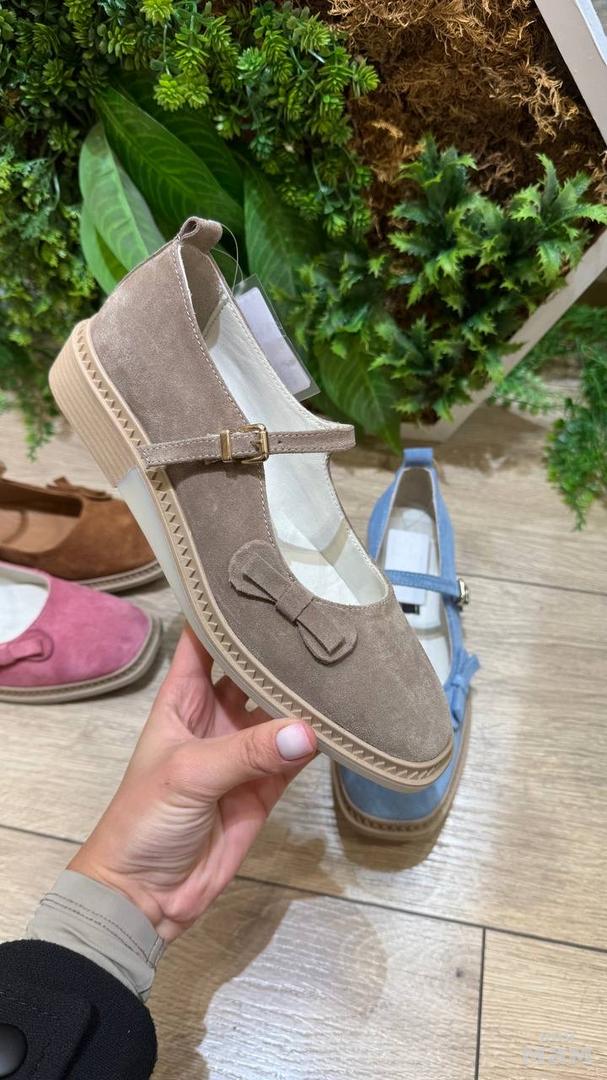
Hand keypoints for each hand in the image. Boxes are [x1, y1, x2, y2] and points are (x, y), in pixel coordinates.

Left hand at [69, 625, 315, 941]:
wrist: (147, 895)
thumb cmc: (145, 820)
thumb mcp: (189, 775)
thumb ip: (248, 751)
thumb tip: (307, 731)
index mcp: (181, 700)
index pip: (201, 642)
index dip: (223, 612)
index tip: (257, 579)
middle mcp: (214, 716)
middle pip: (248, 671)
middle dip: (276, 648)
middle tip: (318, 614)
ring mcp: (242, 751)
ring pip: (278, 710)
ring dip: (302, 691)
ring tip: (339, 658)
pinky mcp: (266, 786)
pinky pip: (296, 754)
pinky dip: (318, 738)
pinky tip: (343, 716)